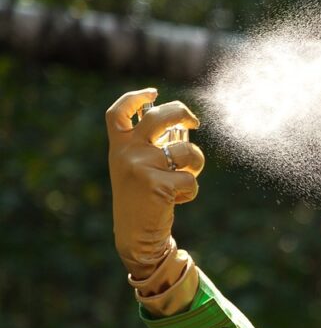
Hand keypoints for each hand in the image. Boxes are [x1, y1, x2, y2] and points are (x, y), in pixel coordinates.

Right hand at [106, 88, 204, 279]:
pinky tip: (175, 201)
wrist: (136, 236)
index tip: (154, 92)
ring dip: (195, 165)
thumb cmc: (144, 199)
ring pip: (186, 152)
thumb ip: (152, 147)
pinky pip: (190, 180)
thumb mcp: (139, 168)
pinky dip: (190, 191)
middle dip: (181, 113)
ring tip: (184, 179)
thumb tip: (182, 124)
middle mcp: (126, 153)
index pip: (117, 113)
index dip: (134, 98)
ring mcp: (140, 167)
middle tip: (194, 122)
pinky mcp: (156, 184)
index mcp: (119, 147)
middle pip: (158, 118)